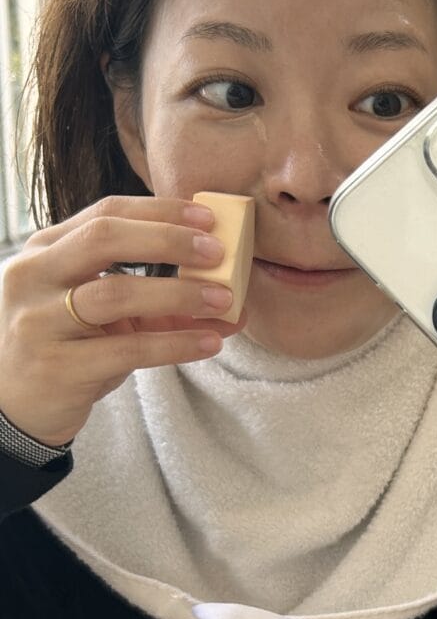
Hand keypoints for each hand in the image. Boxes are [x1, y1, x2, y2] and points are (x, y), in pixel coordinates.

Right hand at [0, 196, 242, 447]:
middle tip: (218, 252)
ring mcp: (39, 320)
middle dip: (168, 240)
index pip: (105, 214)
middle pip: (104, 239)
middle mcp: (34, 277)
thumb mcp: (103, 315)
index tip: (208, 218)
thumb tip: (233, 301)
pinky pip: (126, 349)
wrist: (14, 406)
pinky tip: (209, 343)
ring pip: (115, 293)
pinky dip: (174, 344)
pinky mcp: (57, 365)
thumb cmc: (68, 348)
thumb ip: (157, 301)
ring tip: (224, 300)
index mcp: (45, 251)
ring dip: (178, 293)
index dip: (160, 212)